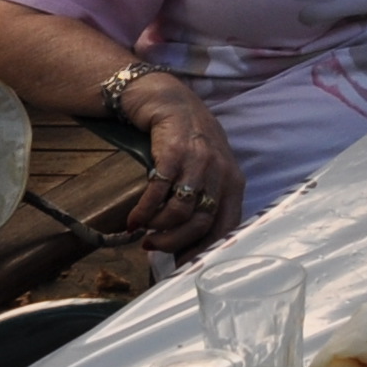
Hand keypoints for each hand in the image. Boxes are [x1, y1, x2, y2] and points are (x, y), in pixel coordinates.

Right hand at [126, 79, 245, 254]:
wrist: (169, 100)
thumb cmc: (189, 141)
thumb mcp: (208, 170)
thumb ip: (205, 201)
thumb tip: (190, 245)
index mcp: (233, 182)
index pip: (227, 227)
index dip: (205, 250)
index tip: (184, 266)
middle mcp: (221, 172)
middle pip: (201, 223)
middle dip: (175, 243)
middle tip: (154, 247)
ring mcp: (199, 161)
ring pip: (180, 212)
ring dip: (158, 228)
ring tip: (144, 231)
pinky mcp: (174, 152)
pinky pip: (159, 193)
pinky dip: (144, 212)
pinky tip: (133, 219)